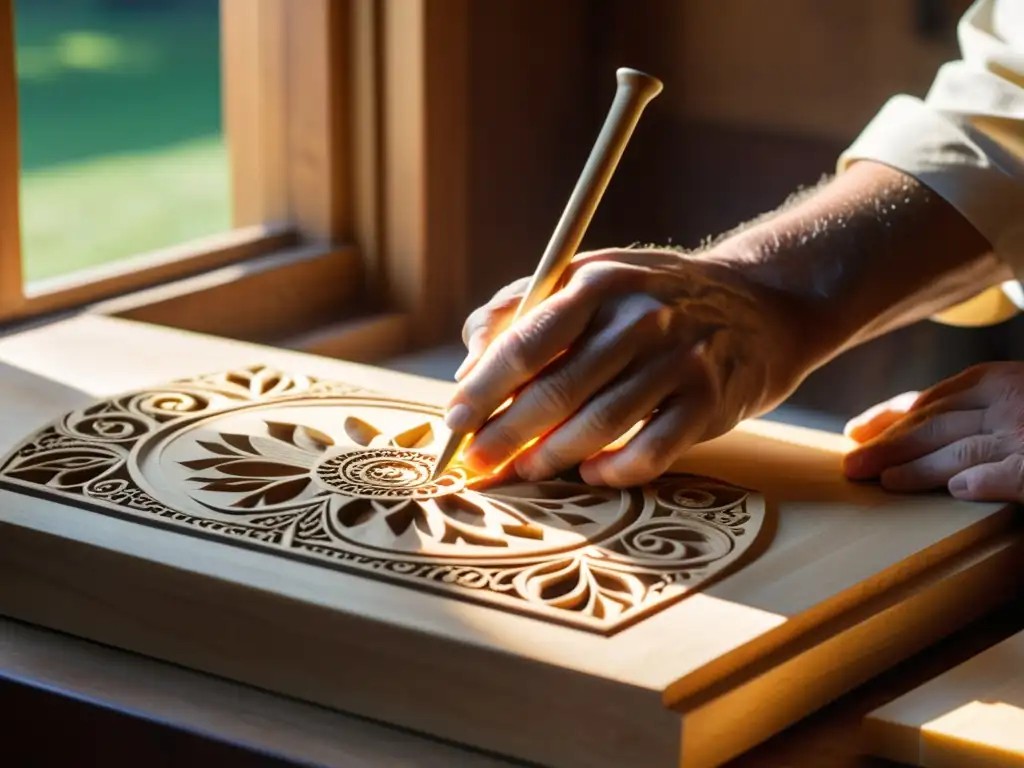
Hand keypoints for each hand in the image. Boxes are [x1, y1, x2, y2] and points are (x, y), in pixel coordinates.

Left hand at [445, 248, 807, 486]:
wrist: (762, 304)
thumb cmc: (656, 298)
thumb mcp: (592, 278)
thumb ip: (523, 309)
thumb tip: (467, 363)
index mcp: (599, 282)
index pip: (527, 341)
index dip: (483, 388)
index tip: (454, 422)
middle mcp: (640, 318)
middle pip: (556, 390)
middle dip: (505, 435)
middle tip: (476, 465)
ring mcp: (679, 360)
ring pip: (598, 425)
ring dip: (551, 457)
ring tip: (524, 471)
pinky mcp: (709, 402)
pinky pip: (649, 451)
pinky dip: (613, 471)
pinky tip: (590, 474)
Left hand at [842, 362, 1023, 500]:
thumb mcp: (1014, 392)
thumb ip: (974, 405)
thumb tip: (912, 417)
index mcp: (995, 382)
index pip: (928, 400)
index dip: (886, 418)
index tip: (853, 432)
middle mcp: (1005, 403)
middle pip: (933, 425)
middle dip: (887, 445)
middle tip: (851, 465)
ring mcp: (1023, 434)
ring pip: (960, 451)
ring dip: (918, 468)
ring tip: (885, 482)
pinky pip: (1007, 473)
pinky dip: (980, 480)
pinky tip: (956, 490)